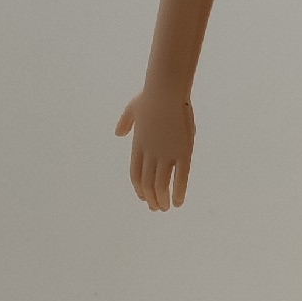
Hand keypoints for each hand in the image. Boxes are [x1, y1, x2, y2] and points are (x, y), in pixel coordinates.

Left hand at [116, 84, 194, 208]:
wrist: (166, 91)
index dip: (139, 189)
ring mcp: (166, 154)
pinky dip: (179, 191)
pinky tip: (179, 201)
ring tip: (166, 208)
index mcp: (138, 146)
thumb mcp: (132, 109)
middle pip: (147, 183)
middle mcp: (150, 153)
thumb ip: (125, 123)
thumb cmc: (150, 97)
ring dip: (162, 199)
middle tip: (156, 208)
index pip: (135, 174)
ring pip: (162, 184)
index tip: (144, 198)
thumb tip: (118, 133)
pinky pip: (181, 177)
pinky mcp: (183, 152)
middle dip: (151, 199)